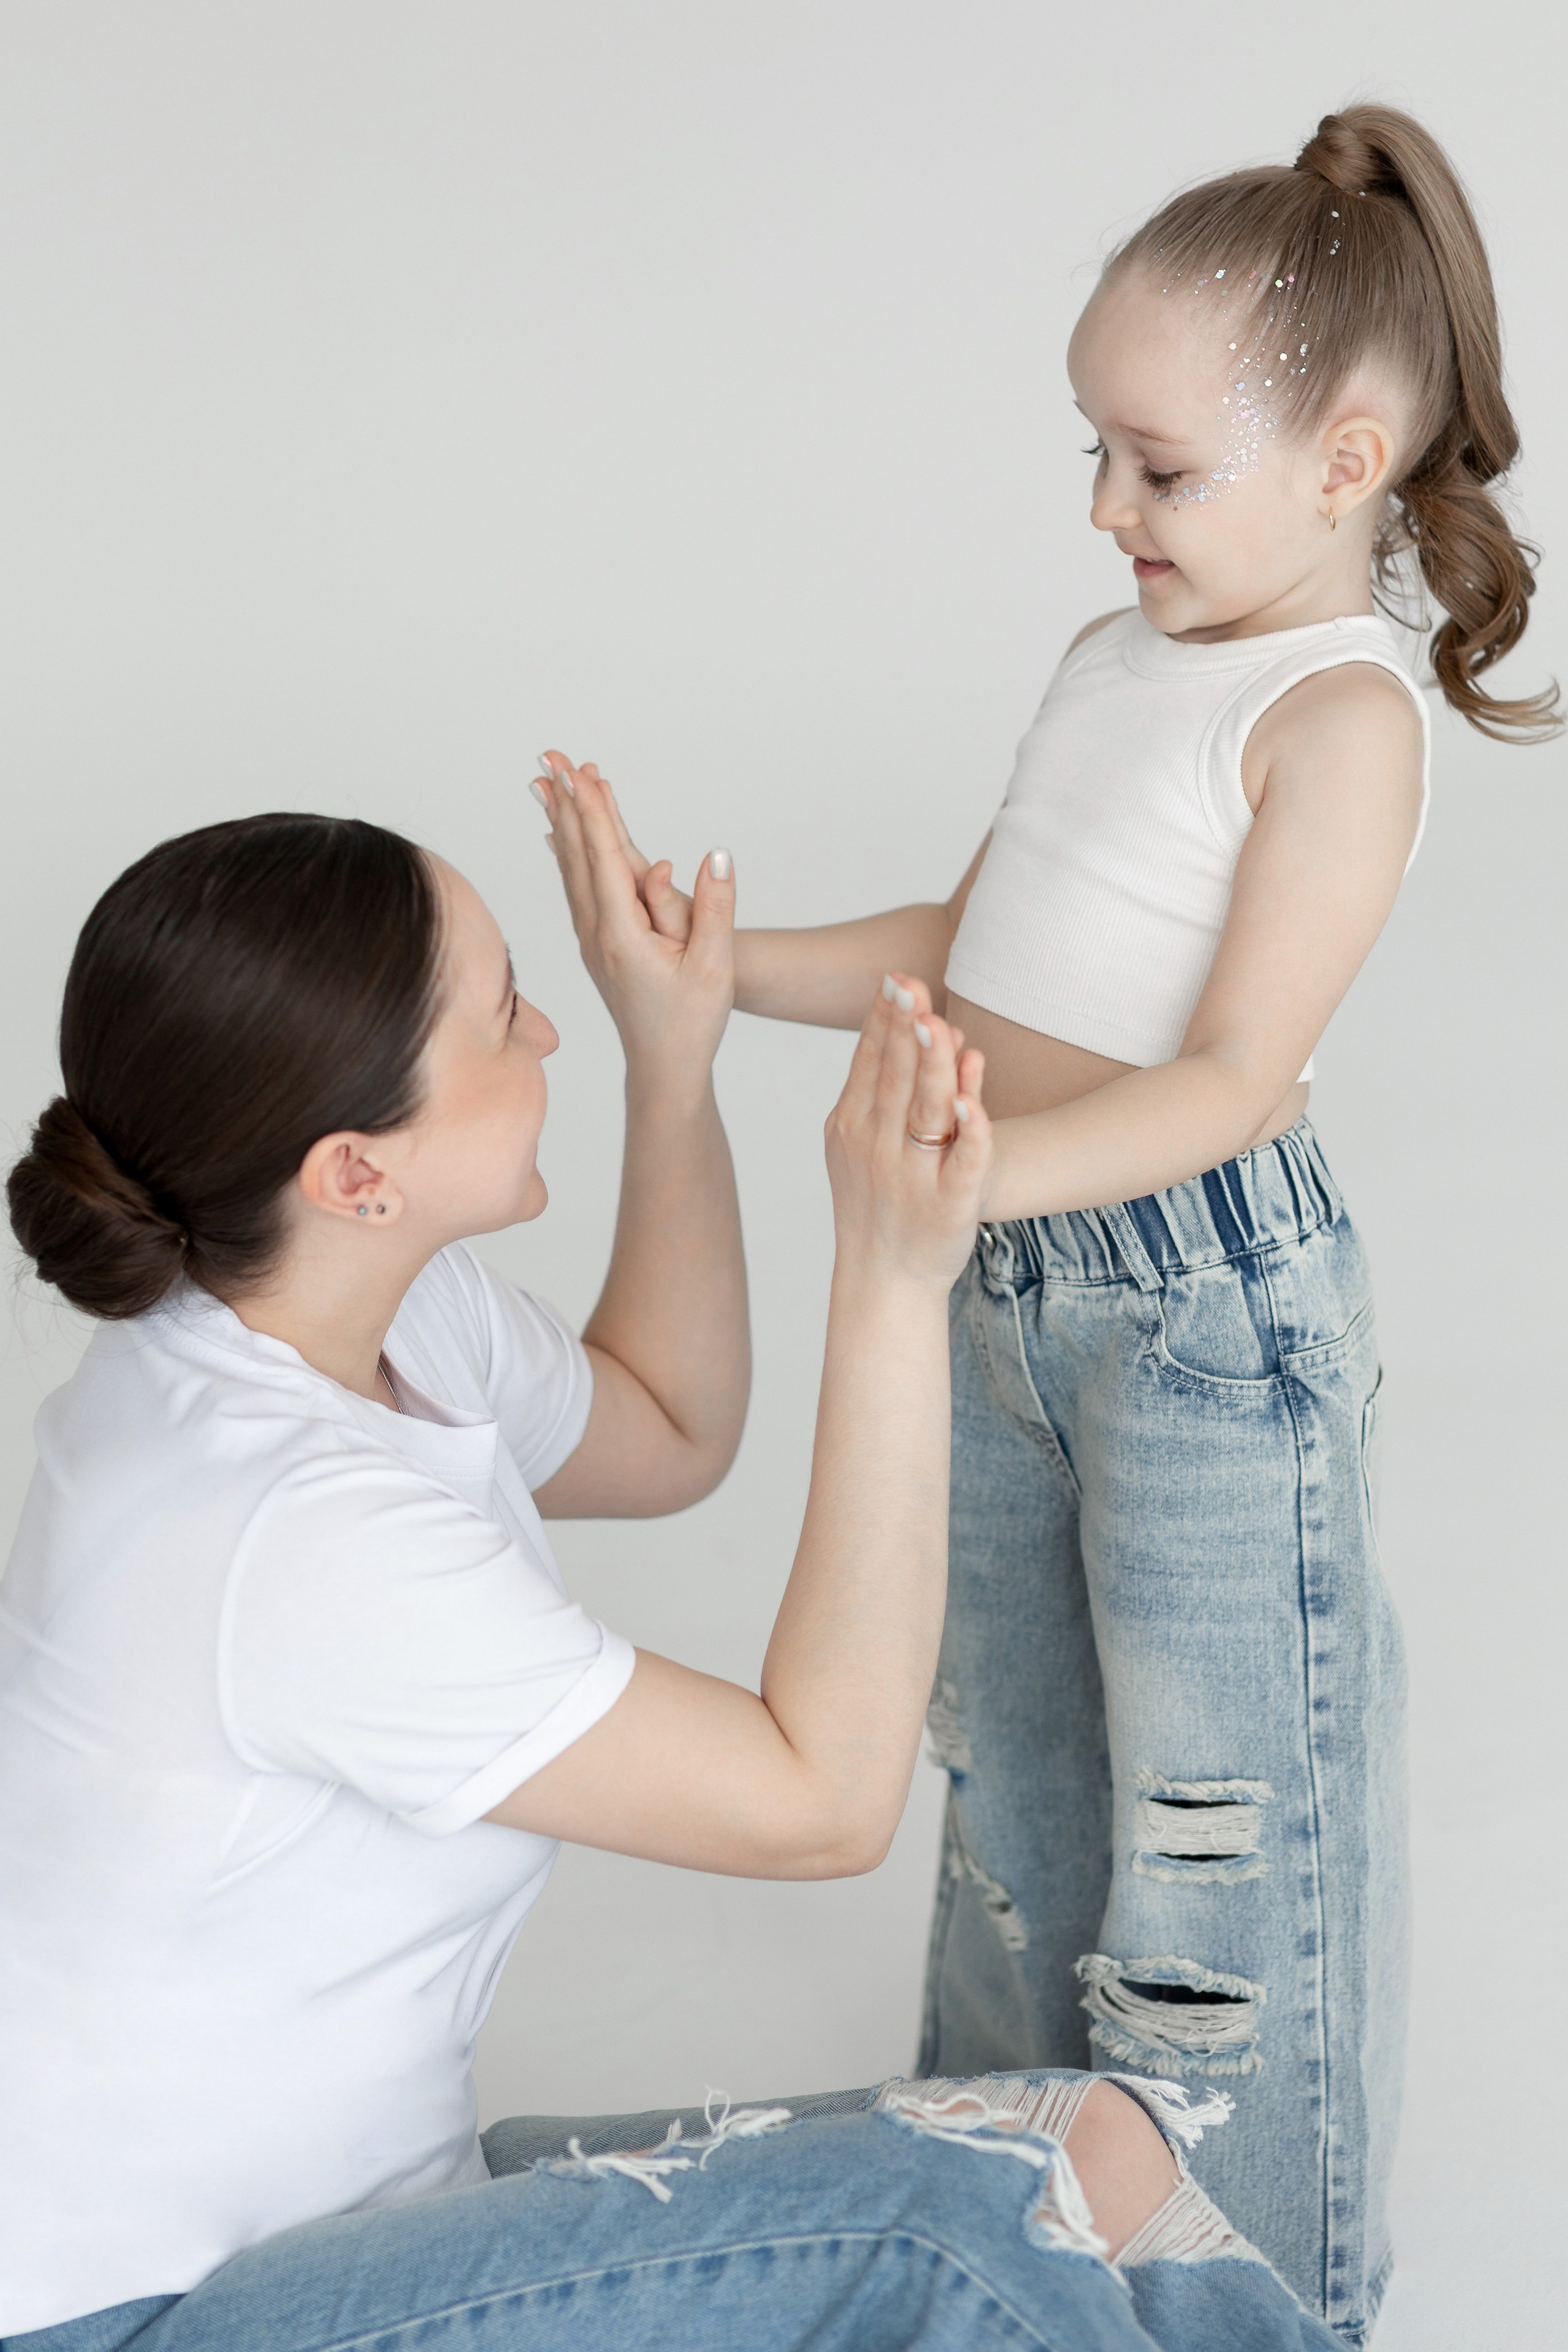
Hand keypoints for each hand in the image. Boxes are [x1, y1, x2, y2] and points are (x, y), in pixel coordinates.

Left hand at [533, 753, 731, 1077]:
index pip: (605, 861)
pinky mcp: (597, 945)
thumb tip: (713, 855)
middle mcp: (597, 935)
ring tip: (549, 783)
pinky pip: (576, 888)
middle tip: (552, 759)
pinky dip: (566, 853)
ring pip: (571, 870)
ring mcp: (592, 941)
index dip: (593, 813)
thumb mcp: (715, 966)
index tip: (581, 773)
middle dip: (567, 804)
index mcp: (623, 936)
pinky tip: (557, 837)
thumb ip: (714, 908)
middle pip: (577, 857)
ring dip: (562, 823)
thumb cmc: (693, 1021)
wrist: (664, 1068)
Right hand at [825, 972, 990, 1290]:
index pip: (870, 1061)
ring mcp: (913, 1177)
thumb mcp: (855, 1139)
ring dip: (934, 1068)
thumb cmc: (874, 1201)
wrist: (882, 1279)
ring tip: (939, 1025)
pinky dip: (970, 1133)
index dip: (883, 1019)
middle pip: (897, 1078)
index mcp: (851, 1124)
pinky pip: (965, 1163)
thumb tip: (908, 1024)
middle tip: (913, 986)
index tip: (895, 978)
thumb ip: (876, 1084)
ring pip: (927, 1112)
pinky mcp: (950, 1205)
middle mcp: (878, 1147)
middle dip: (905, 1030)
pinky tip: (972, 1102)